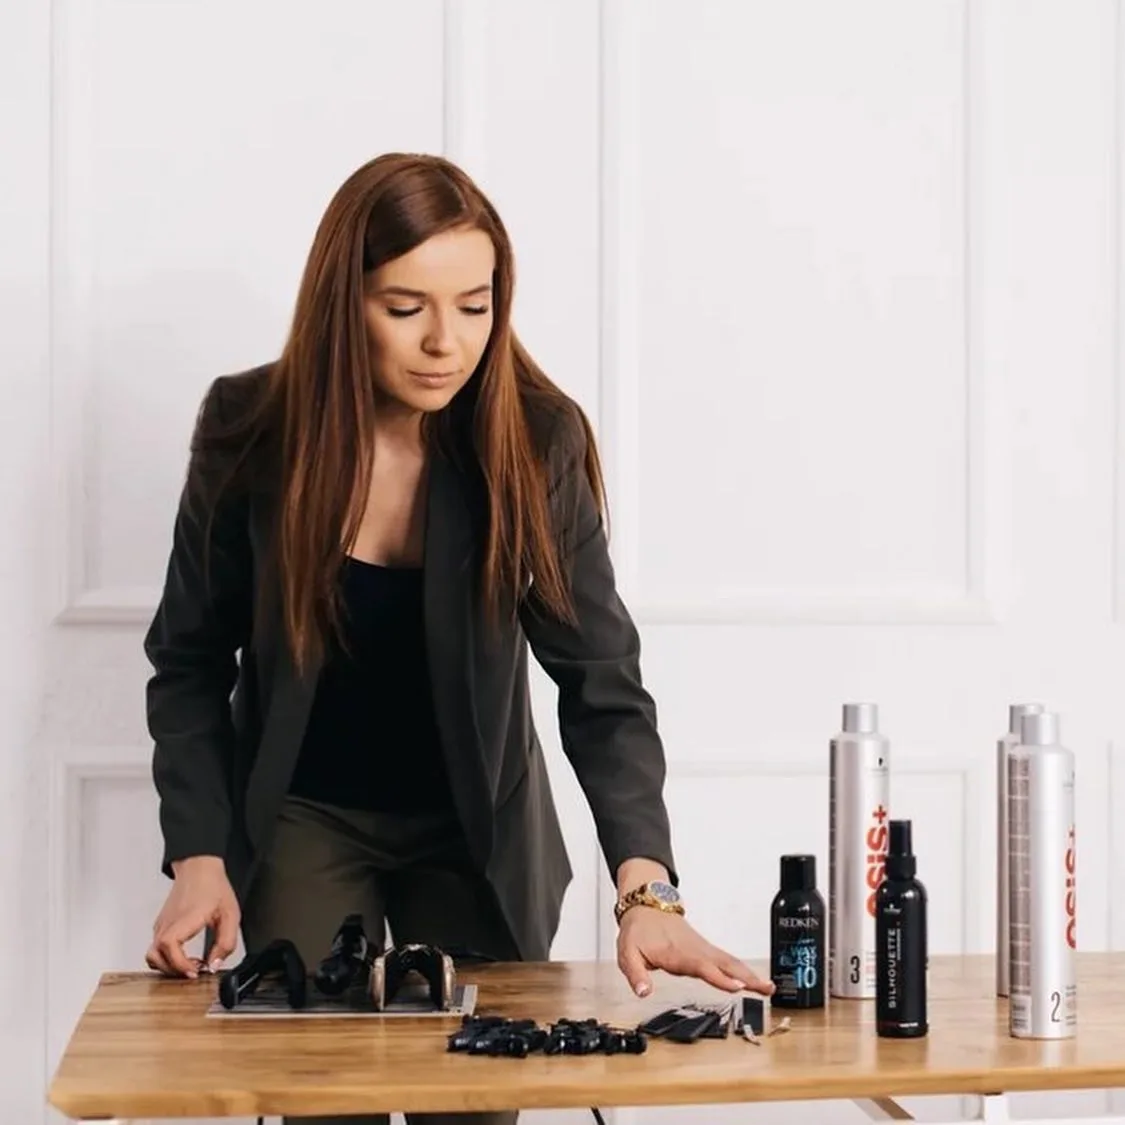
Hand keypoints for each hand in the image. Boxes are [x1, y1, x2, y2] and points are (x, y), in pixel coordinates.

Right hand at [146, 856, 239, 978]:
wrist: (199, 868)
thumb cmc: (212, 887)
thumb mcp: (230, 915)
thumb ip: (226, 942)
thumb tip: (215, 964)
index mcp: (184, 919)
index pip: (169, 947)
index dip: (180, 965)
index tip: (195, 972)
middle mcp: (167, 923)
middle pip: (155, 957)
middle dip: (174, 970)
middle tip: (196, 970)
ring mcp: (161, 924)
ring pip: (152, 955)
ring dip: (168, 966)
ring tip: (189, 965)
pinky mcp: (161, 925)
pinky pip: (157, 948)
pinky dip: (167, 958)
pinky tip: (186, 955)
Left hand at [616, 907, 774, 998]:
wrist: (647, 905)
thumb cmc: (639, 929)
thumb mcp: (627, 952)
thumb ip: (635, 974)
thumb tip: (643, 992)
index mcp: (677, 952)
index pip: (701, 966)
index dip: (720, 977)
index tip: (738, 987)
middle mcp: (694, 950)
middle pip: (724, 963)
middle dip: (746, 977)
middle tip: (766, 989)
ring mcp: (702, 948)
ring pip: (729, 961)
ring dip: (749, 974)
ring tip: (769, 988)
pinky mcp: (704, 949)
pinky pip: (726, 960)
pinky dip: (741, 970)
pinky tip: (752, 980)